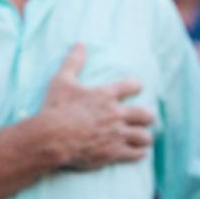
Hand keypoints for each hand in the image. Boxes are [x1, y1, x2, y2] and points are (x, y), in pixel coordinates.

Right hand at [37, 44, 154, 172]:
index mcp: (106, 95)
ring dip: (144, 138)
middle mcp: (116, 114)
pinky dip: (139, 153)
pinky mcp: (113, 153)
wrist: (51, 138)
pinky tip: (138, 153)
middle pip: (145, 115)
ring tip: (143, 139)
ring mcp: (116, 135)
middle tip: (145, 119)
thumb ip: (73, 62)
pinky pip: (136, 154)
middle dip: (147, 117)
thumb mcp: (62, 81)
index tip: (138, 87)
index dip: (137, 86)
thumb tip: (80, 44)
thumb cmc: (55, 109)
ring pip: (144, 137)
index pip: (132, 86)